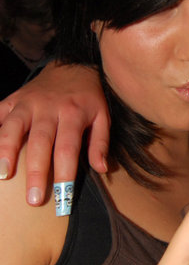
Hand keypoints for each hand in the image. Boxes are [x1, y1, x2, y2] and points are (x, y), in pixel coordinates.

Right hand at [0, 62, 109, 204]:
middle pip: (39, 143)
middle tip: (33, 199)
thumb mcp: (103, 116)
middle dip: (36, 173)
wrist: (73, 65)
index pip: (67, 149)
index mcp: (72, 114)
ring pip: (12, 127)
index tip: (63, 197)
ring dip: (5, 151)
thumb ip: (100, 143)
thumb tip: (101, 169)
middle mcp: (48, 108)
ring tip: (2, 176)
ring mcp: (27, 103)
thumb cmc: (88, 97)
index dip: (64, 174)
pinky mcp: (13, 99)